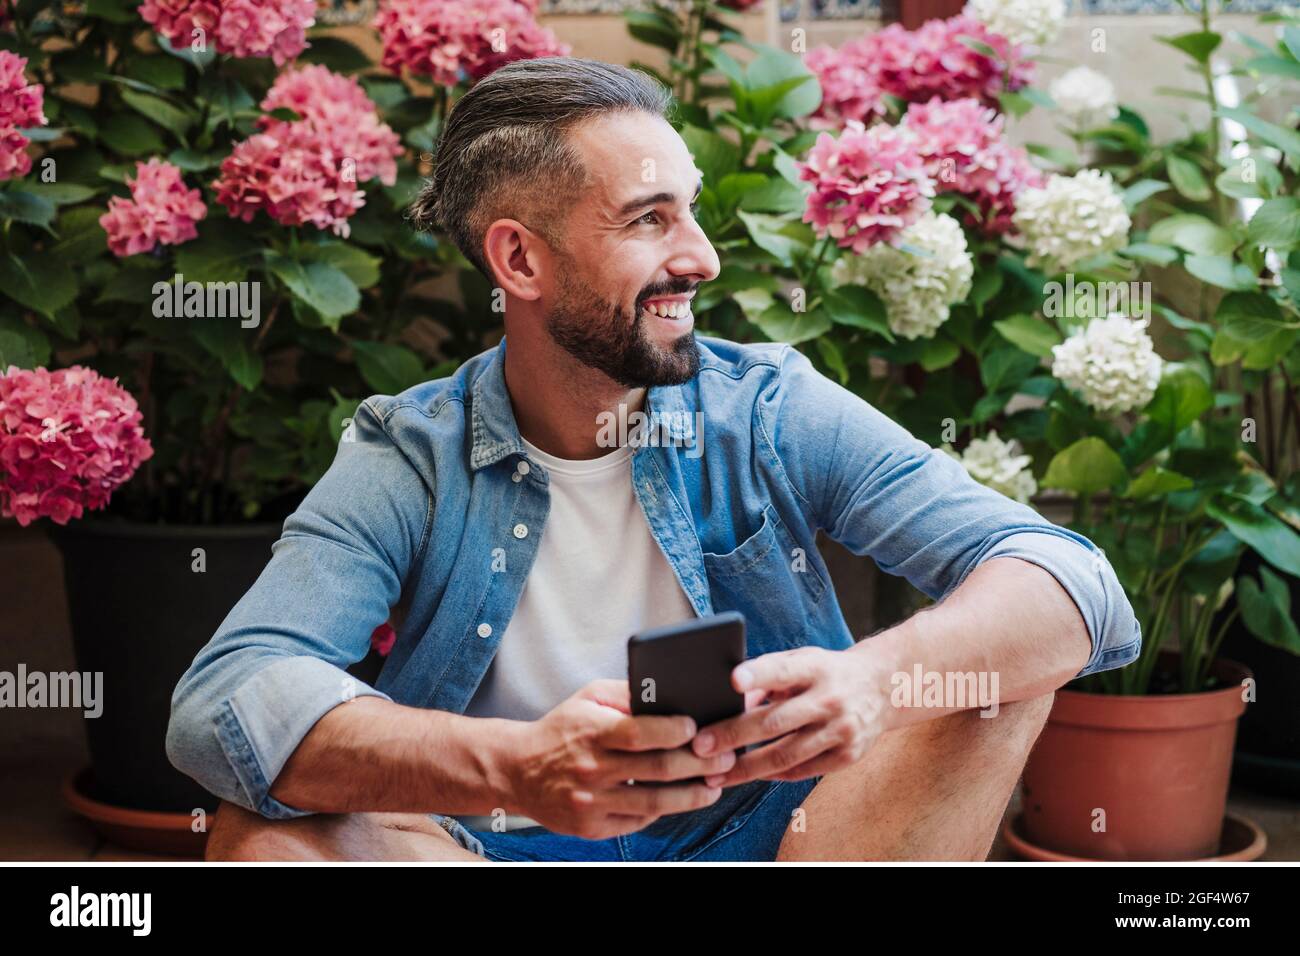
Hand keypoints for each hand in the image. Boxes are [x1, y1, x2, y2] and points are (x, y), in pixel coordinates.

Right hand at [504, 679, 737, 839]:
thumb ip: (626, 694)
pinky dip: (663, 811)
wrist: (517, 771)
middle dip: (700, 763)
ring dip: (693, 795)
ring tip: (715, 785)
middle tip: (725, 757)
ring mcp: (591, 802)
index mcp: (592, 732)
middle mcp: (591, 768)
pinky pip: (638, 821)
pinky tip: (681, 799)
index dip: (674, 731)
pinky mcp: (591, 827)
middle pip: (657, 769)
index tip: (698, 727)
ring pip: (654, 803)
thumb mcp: (587, 698)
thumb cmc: (561, 729)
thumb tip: (669, 691)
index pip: (640, 733)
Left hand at [691, 646, 886, 786]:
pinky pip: (801, 771)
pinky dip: (773, 774)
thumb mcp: (803, 662)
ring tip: (715, 775)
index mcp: (816, 667)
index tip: (732, 680)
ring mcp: (841, 730)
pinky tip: (749, 776)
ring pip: (785, 755)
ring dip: (745, 768)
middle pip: (775, 722)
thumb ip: (768, 678)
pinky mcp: (848, 756)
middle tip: (699, 746)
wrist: (884, 688)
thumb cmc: (826, 673)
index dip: (757, 675)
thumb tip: (733, 704)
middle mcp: (830, 699)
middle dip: (733, 735)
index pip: (782, 669)